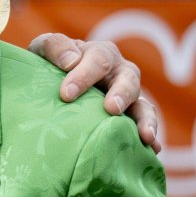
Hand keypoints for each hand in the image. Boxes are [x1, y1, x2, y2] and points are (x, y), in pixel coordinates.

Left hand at [29, 33, 159, 150]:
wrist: (50, 84)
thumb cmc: (49, 64)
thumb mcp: (44, 49)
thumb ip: (54, 46)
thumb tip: (70, 61)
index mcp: (100, 54)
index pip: (97, 61)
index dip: (83, 76)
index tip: (67, 94)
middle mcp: (120, 73)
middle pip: (128, 79)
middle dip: (121, 94)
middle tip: (112, 109)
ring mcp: (128, 96)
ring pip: (143, 104)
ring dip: (145, 119)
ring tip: (145, 136)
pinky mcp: (129, 117)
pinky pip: (143, 125)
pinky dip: (149, 135)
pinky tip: (152, 149)